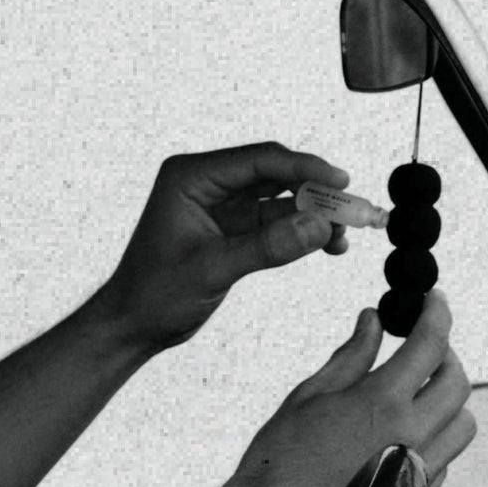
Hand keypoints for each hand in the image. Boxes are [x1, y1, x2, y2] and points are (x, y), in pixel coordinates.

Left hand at [89, 142, 356, 350]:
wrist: (133, 326)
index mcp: (191, 177)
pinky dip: (301, 231)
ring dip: (313, 214)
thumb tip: (320, 227)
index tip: (341, 181)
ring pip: (280, 199)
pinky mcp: (232, 229)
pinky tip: (327, 244)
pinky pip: (275, 222)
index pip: (258, 160)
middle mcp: (208, 184)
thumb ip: (267, 247)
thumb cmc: (155, 294)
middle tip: (354, 210)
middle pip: (275, 175)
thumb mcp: (213, 269)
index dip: (304, 167)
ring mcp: (222, 206)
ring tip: (344, 235)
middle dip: (316, 192)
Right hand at [224, 294, 476, 486]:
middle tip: (423, 348)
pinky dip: (434, 441)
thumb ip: (350, 357)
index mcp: (382, 405)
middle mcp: (411, 439)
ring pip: (462, 426)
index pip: (432, 344)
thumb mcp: (308, 398)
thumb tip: (373, 322)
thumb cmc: (277, 466)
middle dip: (445, 356)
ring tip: (415, 395)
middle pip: (458, 384)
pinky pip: (444, 462)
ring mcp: (416, 475)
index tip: (434, 301)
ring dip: (447, 402)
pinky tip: (401, 438)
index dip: (437, 313)